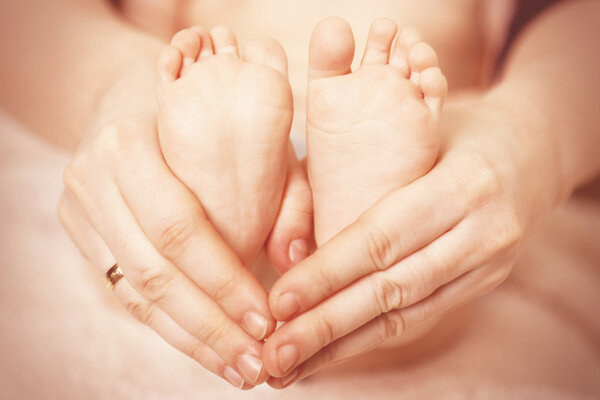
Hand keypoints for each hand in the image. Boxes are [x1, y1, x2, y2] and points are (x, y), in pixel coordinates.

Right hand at [57, 71, 274, 388]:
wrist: (128, 103)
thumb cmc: (203, 118)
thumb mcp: (253, 137)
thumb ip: (284, 193)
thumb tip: (296, 260)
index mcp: (128, 142)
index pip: (177, 227)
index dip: (222, 280)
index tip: (265, 319)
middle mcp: (92, 179)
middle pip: (153, 272)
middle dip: (210, 325)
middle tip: (256, 363)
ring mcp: (80, 212)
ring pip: (135, 295)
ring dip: (191, 340)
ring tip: (238, 368)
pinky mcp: (83, 237)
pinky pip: (126, 295)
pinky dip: (169, 328)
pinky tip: (207, 348)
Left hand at [262, 96, 558, 385]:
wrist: (533, 149)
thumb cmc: (458, 130)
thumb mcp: (414, 127)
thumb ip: (356, 168)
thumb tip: (288, 238)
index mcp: (463, 184)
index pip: (383, 238)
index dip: (328, 273)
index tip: (279, 301)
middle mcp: (482, 232)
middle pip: (392, 290)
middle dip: (327, 326)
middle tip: (275, 355)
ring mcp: (488, 265)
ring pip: (407, 316)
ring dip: (344, 346)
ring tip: (292, 366)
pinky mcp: (483, 283)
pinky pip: (423, 317)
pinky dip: (373, 337)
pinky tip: (333, 352)